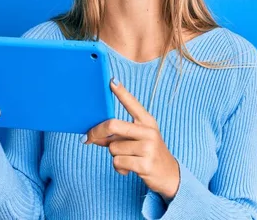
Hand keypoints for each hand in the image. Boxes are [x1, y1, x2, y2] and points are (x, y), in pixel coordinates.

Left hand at [83, 78, 179, 200]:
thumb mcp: (136, 140)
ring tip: (128, 159)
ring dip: (115, 155)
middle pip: (113, 125)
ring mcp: (148, 148)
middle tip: (87, 138)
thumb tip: (92, 134)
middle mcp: (149, 132)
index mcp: (147, 122)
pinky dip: (119, 168)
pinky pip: (118, 162)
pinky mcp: (145, 164)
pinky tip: (129, 169)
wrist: (168, 174)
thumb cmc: (147, 154)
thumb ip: (117, 135)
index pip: (132, 104)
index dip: (121, 92)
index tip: (111, 81)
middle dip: (96, 132)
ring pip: (113, 148)